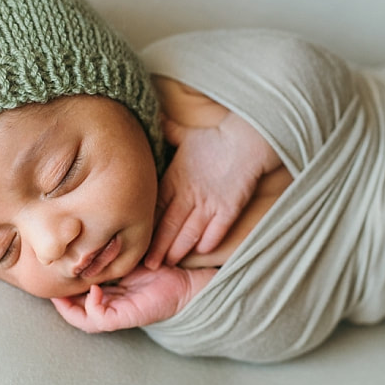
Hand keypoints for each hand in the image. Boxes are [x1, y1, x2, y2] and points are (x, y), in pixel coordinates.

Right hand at [50, 265, 212, 331]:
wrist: (185, 279)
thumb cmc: (157, 265)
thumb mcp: (126, 254)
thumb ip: (107, 251)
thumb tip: (85, 235)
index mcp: (107, 292)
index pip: (76, 295)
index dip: (61, 286)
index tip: (51, 269)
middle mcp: (108, 305)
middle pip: (73, 310)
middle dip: (58, 298)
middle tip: (48, 282)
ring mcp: (115, 314)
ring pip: (82, 319)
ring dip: (69, 307)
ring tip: (62, 290)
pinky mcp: (125, 318)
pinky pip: (99, 320)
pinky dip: (92, 307)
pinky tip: (95, 290)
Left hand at [144, 113, 279, 268]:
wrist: (247, 138)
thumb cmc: (215, 135)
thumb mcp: (184, 133)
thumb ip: (169, 131)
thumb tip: (156, 119)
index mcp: (175, 178)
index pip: (156, 208)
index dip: (147, 226)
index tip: (138, 238)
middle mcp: (188, 194)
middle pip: (168, 226)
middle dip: (157, 248)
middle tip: (148, 264)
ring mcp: (209, 204)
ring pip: (189, 233)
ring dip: (178, 250)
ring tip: (169, 262)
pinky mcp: (229, 209)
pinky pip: (215, 232)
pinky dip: (207, 243)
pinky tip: (200, 251)